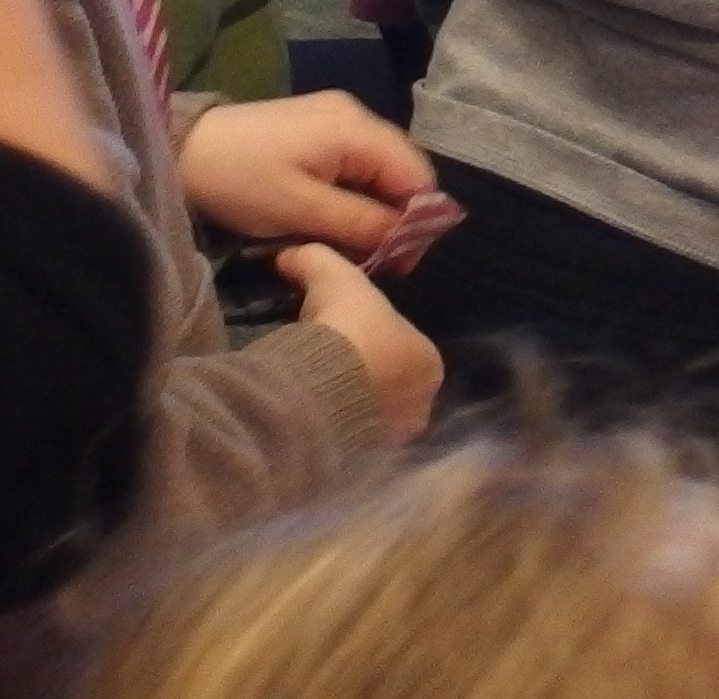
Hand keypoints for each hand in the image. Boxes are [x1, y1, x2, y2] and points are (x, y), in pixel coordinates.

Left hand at [176, 90, 433, 256]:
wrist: (181, 149)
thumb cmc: (241, 181)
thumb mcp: (300, 210)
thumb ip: (360, 223)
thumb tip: (407, 239)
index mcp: (357, 130)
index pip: (417, 174)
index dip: (418, 219)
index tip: (401, 262)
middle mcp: (357, 114)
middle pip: (401, 168)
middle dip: (398, 214)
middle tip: (378, 258)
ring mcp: (337, 116)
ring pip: (379, 166)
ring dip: (375, 205)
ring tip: (356, 242)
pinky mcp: (317, 125)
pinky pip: (355, 160)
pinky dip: (356, 190)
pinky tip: (337, 215)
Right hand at [275, 244, 440, 442]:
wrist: (316, 394)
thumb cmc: (343, 330)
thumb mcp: (333, 277)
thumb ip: (316, 258)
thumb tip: (290, 253)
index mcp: (428, 363)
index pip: (399, 346)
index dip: (367, 338)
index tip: (337, 338)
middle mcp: (421, 406)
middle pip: (387, 384)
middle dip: (360, 375)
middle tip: (323, 368)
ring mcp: (393, 441)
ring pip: (369, 416)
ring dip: (347, 406)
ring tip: (312, 396)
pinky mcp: (362, 466)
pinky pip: (350, 445)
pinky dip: (334, 433)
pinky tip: (309, 423)